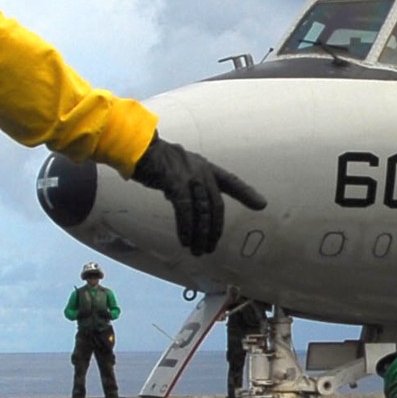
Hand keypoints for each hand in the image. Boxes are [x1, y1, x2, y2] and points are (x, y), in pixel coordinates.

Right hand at [128, 135, 267, 255]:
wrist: (135, 147)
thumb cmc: (153, 159)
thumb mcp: (178, 169)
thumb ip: (188, 185)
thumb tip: (191, 208)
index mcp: (205, 166)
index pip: (231, 181)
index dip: (246, 193)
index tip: (262, 204)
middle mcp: (202, 171)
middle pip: (216, 205)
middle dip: (215, 229)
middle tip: (211, 247)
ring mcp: (190, 177)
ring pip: (202, 211)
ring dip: (201, 233)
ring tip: (198, 250)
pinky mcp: (175, 184)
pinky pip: (185, 211)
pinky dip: (186, 228)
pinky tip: (185, 241)